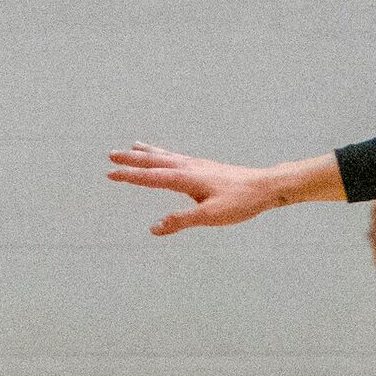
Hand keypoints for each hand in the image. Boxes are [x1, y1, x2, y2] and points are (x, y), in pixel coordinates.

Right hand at [108, 145, 283, 234]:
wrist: (265, 187)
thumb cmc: (240, 202)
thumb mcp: (210, 216)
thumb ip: (181, 221)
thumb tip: (154, 229)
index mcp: (185, 178)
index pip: (150, 177)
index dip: (129, 176)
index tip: (109, 174)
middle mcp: (188, 167)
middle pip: (154, 161)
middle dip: (131, 160)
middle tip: (110, 155)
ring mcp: (197, 165)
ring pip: (166, 156)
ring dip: (147, 153)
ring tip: (132, 147)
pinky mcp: (206, 166)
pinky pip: (178, 157)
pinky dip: (165, 154)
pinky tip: (167, 156)